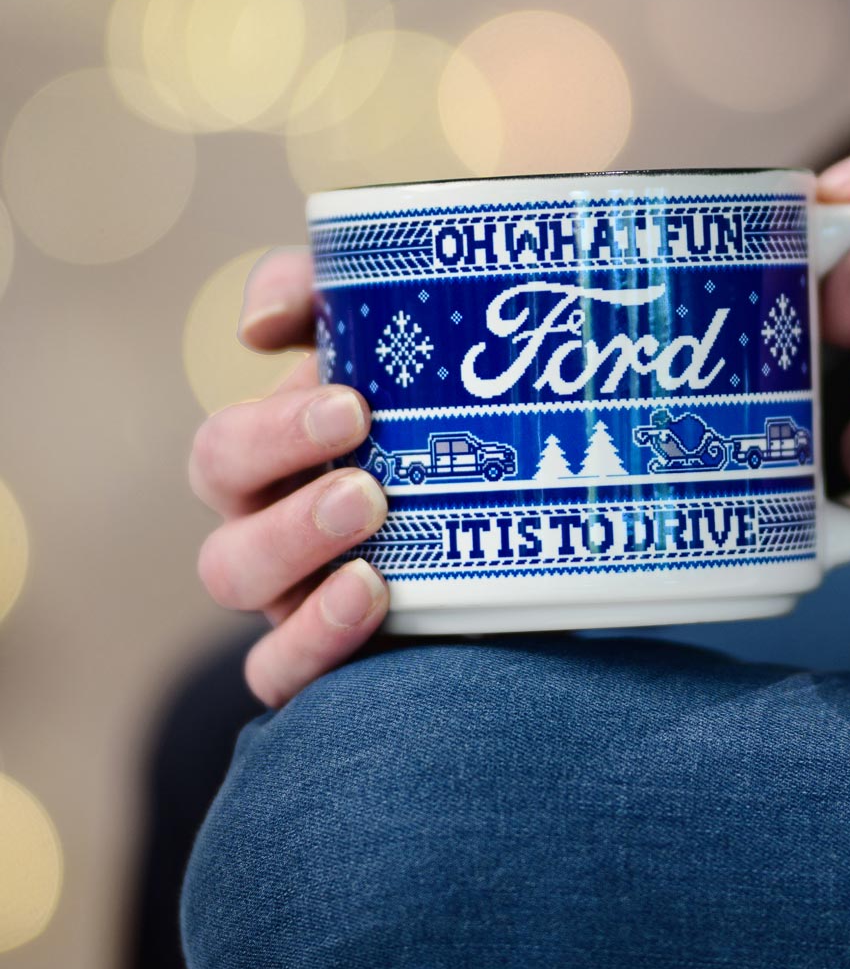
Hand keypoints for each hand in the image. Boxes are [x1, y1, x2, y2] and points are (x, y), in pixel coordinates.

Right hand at [189, 248, 387, 706]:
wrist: (504, 531)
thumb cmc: (425, 417)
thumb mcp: (381, 339)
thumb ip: (320, 297)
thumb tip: (258, 325)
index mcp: (273, 465)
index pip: (229, 450)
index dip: (274, 431)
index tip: (354, 405)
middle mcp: (268, 532)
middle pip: (226, 520)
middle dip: (288, 499)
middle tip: (367, 480)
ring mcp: (292, 600)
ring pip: (239, 586)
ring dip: (297, 553)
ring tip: (372, 530)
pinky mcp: (324, 658)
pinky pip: (279, 671)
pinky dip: (314, 638)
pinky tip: (370, 599)